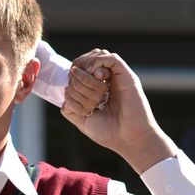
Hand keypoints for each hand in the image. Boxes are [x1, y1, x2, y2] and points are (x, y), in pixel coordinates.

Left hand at [61, 50, 175, 172]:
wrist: (130, 140)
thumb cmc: (110, 134)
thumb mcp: (84, 122)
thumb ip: (72, 109)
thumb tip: (65, 92)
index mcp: (99, 90)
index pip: (83, 68)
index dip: (73, 73)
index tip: (70, 88)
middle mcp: (109, 81)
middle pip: (89, 59)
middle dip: (78, 69)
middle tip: (76, 84)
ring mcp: (118, 78)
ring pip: (100, 55)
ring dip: (87, 64)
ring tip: (86, 78)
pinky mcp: (127, 77)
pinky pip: (112, 58)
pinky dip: (99, 62)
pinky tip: (95, 76)